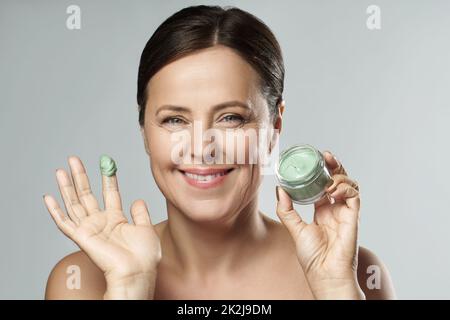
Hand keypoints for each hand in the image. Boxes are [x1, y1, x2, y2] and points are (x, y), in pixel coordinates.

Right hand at [43, 156, 161, 298]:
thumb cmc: (144, 256)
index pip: (109, 193)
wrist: (137, 271)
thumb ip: (140, 213)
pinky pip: (64, 223)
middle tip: (74, 159)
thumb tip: (138, 199)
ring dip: (66, 187)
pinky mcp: (81, 236)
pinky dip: (55, 211)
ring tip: (61, 170)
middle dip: (80, 176)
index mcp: (116, 220)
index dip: (107, 177)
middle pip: (87, 194)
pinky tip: (48, 197)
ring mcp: (90, 229)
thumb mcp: (146, 228)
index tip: (106, 162)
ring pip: (73, 203)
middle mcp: (101, 222)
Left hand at [276, 150, 363, 298]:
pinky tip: (333, 190)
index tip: (315, 160)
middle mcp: (335, 209)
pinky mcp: (353, 218)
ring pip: (350, 185)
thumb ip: (286, 210)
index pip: (324, 184)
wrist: (324, 274)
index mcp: (322, 211)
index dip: (322, 171)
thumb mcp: (294, 229)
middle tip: (326, 156)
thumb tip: (279, 189)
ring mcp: (345, 213)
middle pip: (339, 180)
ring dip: (340, 177)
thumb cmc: (313, 257)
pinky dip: (345, 189)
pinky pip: (354, 197)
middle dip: (334, 166)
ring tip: (328, 179)